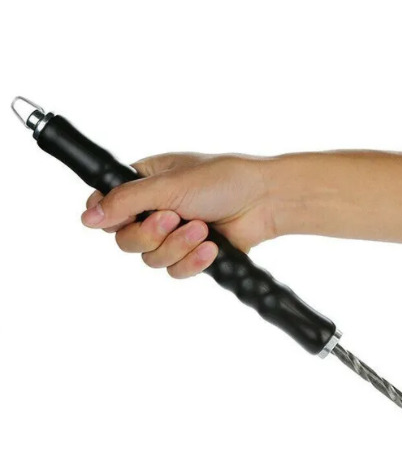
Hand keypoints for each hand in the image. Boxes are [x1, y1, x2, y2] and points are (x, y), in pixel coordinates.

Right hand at [81, 153, 273, 277]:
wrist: (264, 202)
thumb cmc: (223, 180)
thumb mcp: (168, 185)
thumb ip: (126, 201)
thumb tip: (88, 216)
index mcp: (145, 183)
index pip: (108, 206)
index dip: (108, 217)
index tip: (116, 220)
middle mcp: (155, 210)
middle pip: (126, 240)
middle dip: (151, 234)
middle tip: (173, 218)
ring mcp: (174, 235)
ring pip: (151, 259)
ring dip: (177, 246)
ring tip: (202, 228)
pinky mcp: (192, 255)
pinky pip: (176, 270)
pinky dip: (192, 261)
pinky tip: (210, 247)